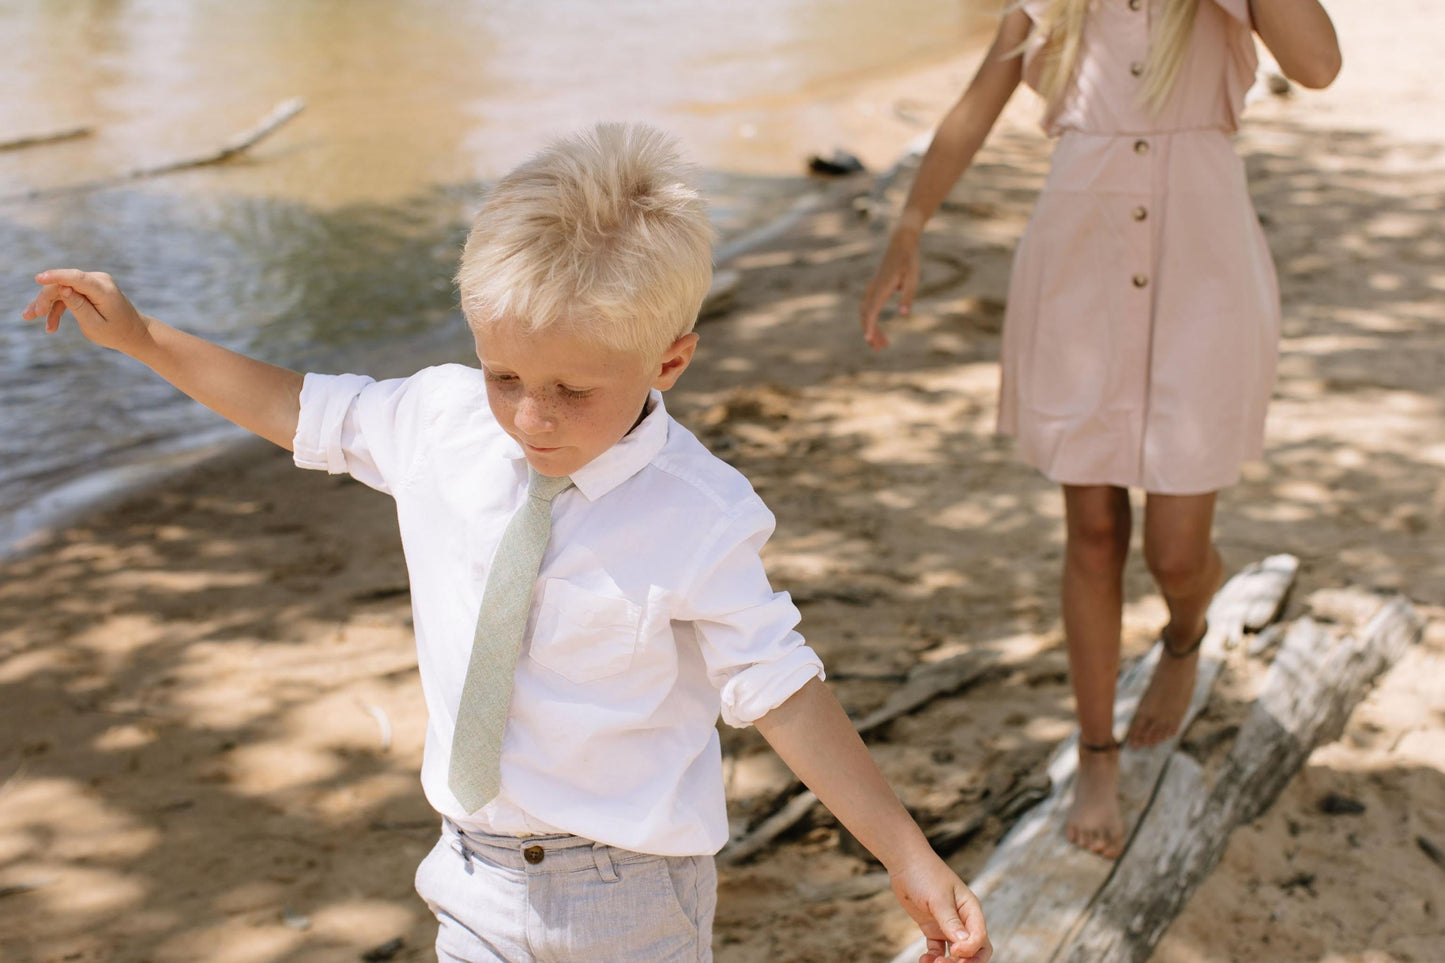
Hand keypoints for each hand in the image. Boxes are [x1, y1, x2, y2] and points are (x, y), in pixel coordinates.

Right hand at [22, 269, 154, 356]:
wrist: (133, 333)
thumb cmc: (116, 332)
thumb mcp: (96, 325)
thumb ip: (79, 306)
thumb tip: (64, 288)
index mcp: (104, 289)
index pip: (76, 278)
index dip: (56, 276)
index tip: (39, 278)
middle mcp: (98, 281)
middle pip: (63, 284)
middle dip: (44, 298)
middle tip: (30, 315)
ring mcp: (92, 284)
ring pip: (61, 289)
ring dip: (46, 304)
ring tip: (30, 317)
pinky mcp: (87, 290)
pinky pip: (66, 295)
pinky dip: (57, 308)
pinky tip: (50, 326)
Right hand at [859, 229, 921, 349]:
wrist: (901, 242)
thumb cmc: (909, 261)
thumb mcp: (913, 280)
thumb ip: (907, 297)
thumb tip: (903, 315)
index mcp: (882, 288)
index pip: (872, 311)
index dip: (870, 327)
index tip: (869, 340)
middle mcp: (873, 289)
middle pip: (866, 315)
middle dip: (871, 333)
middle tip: (879, 350)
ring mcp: (872, 288)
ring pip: (866, 313)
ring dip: (872, 329)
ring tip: (882, 344)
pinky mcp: (874, 288)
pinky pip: (869, 307)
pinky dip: (872, 320)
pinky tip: (879, 330)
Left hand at [890, 856, 991, 961]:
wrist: (905, 863)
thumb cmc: (925, 874)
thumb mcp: (938, 898)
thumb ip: (950, 921)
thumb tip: (964, 944)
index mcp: (970, 910)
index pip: (980, 938)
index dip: (970, 950)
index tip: (954, 950)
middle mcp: (963, 920)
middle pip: (974, 950)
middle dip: (965, 962)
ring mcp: (947, 925)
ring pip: (956, 953)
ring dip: (948, 962)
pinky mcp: (933, 927)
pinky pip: (938, 949)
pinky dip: (933, 958)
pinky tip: (924, 959)